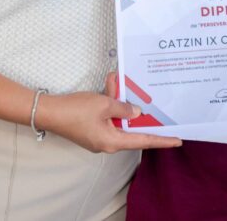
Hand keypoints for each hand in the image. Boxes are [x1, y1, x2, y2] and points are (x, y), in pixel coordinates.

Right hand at [34, 76, 181, 153]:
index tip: (178, 140)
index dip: (161, 140)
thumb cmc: (76, 110)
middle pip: (131, 129)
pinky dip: (110, 103)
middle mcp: (107, 143)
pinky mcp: (91, 129)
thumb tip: (137, 112)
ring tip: (120, 83)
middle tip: (157, 107)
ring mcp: (98, 137)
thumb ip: (123, 107)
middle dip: (139, 112)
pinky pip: (108, 117)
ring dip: (120, 102)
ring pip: (118, 119)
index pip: (143, 141)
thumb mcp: (104, 104)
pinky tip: (111, 85)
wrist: (48, 112)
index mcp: (113, 141)